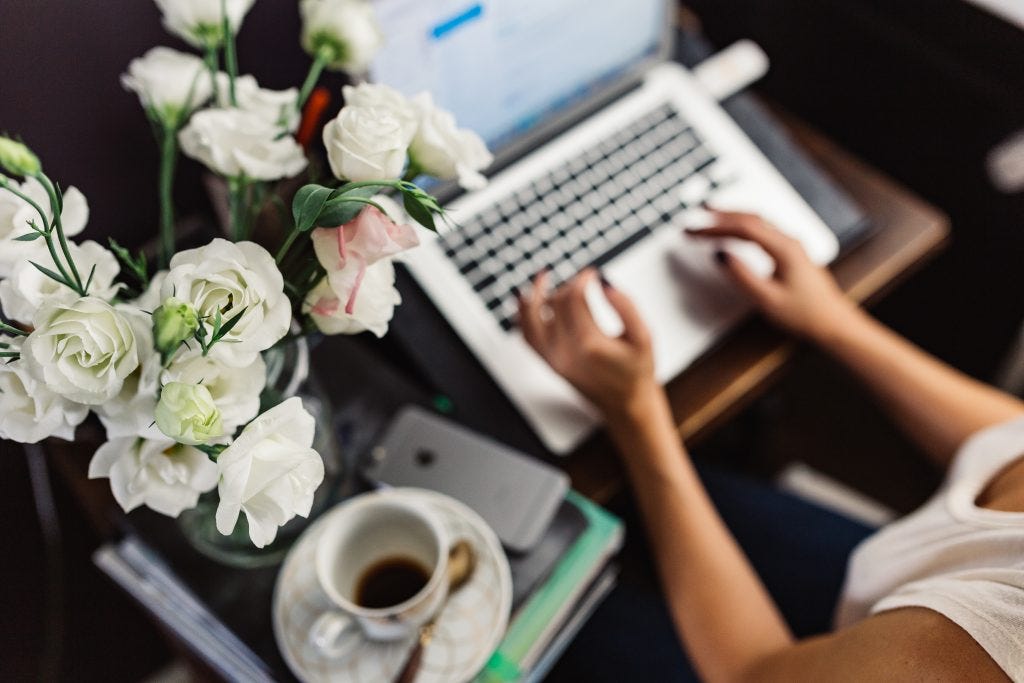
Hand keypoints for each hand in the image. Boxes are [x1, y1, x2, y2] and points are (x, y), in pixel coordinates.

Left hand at [518, 269, 656, 416]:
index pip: (574, 298)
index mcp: (589, 343)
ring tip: (542, 277)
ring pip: (532, 318)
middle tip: (583, 281)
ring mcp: (553, 358)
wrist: (626, 404)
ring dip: (535, 294)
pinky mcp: (549, 362)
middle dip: (568, 285)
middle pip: (556, 303)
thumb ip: (627, 306)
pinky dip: (523, 316)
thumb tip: (604, 283)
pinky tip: (527, 301)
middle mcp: (565, 351)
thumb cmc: (637, 369)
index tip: (592, 272)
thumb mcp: (643, 336)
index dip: (582, 279)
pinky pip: (527, 336)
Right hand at [687, 211, 859, 342]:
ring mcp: (791, 245)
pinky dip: (744, 226)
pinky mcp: (791, 253)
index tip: (694, 230)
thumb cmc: (806, 314)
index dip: (715, 227)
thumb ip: (742, 276)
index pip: (743, 228)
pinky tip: (736, 230)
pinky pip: (764, 230)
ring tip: (710, 216)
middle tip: (696, 217)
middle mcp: (789, 241)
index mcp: (784, 249)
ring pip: (758, 221)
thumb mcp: (768, 300)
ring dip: (732, 217)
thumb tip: (720, 256)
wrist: (834, 324)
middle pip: (750, 218)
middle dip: (720, 216)